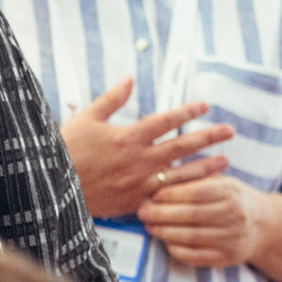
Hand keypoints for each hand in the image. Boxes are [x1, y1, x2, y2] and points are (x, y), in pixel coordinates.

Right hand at [62, 76, 234, 218]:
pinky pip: (166, 198)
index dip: (188, 112)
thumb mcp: (86, 118)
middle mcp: (138, 160)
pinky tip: (200, 191)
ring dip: (205, 167)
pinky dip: (184, 194)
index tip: (205, 106)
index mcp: (127, 137)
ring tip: (226, 161)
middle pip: (182, 146)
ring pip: (180, 175)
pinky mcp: (134, 202)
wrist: (51, 186)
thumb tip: (130, 79)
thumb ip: (112, 99)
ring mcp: (138, 184)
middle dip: (208, 137)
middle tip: (230, 131)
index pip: (166, 121)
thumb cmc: (65, 149)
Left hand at [139, 172, 268, 269]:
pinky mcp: (226, 258)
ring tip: (149, 226)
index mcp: (231, 192)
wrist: (262, 225)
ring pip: (191, 237)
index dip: (171, 194)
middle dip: (162, 214)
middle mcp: (234, 216)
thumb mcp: (220, 182)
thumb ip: (194, 179)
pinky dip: (176, 249)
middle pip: (191, 215)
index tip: (152, 195)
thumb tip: (158, 177)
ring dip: (164, 232)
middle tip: (142, 212)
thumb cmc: (231, 198)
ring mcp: (232, 239)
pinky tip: (165, 240)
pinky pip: (195, 256)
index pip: (197, 192)